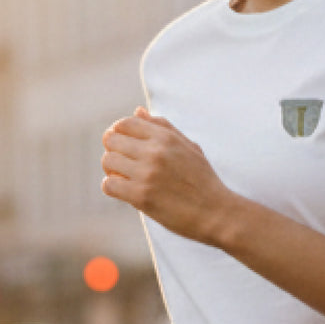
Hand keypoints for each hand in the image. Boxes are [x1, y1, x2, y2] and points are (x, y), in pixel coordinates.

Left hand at [100, 108, 236, 244]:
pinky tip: (125, 191)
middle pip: (111, 139)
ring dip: (112, 170)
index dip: (118, 133)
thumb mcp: (188, 146)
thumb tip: (138, 110)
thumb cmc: (202, 180)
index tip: (123, 145)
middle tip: (122, 163)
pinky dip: (112, 188)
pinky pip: (109, 185)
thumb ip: (162, 127)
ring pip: (108, 161)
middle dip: (113, 150)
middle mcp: (155, 152)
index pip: (125, 123)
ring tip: (124, 177)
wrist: (216, 213)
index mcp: (166, 137)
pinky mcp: (141, 196)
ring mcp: (147, 174)